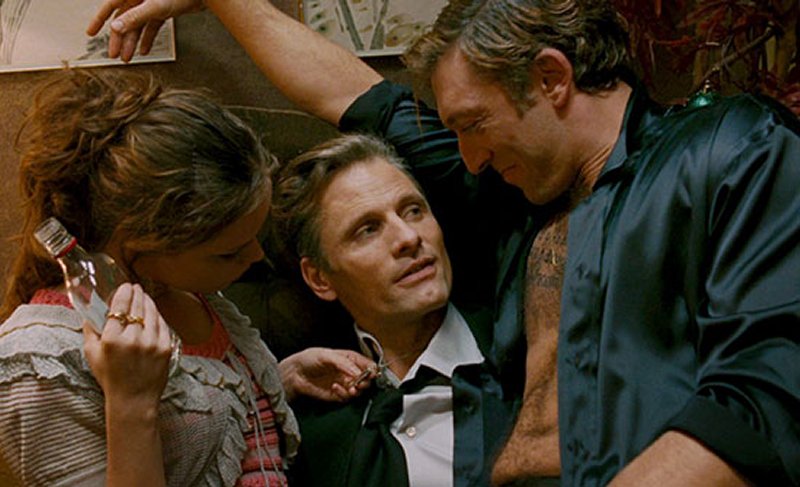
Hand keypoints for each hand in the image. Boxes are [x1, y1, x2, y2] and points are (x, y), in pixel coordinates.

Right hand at [83, 283, 172, 410]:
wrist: (133, 400)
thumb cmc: (110, 378)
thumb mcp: (92, 356)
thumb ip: (89, 332)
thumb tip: (90, 312)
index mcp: (112, 340)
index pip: (120, 307)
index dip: (124, 293)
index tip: (125, 286)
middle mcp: (133, 339)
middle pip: (137, 307)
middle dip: (137, 294)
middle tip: (136, 287)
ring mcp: (152, 343)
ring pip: (152, 313)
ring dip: (148, 302)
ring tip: (144, 296)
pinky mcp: (166, 348)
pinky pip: (163, 325)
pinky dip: (158, 316)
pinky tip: (154, 312)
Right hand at [86, 0, 204, 61]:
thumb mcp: (154, 7)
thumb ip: (134, 17)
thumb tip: (115, 28)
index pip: (110, 7)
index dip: (99, 20)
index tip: (91, 33)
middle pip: (124, 21)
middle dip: (119, 39)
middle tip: (114, 55)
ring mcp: (151, 5)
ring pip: (138, 26)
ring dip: (133, 42)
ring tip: (128, 58)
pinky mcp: (163, 11)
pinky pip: (151, 27)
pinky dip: (147, 39)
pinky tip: (144, 51)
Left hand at [279, 348, 375, 402]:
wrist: (295, 373)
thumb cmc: (309, 359)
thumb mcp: (328, 355)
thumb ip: (345, 363)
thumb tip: (358, 372)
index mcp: (350, 359)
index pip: (367, 364)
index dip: (372, 370)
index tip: (372, 374)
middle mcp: (349, 372)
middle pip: (367, 379)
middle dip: (365, 382)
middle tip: (360, 383)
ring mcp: (344, 384)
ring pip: (359, 390)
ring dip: (356, 390)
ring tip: (350, 388)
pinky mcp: (337, 395)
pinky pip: (346, 398)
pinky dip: (343, 394)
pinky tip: (335, 388)